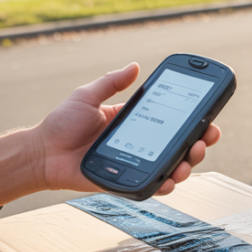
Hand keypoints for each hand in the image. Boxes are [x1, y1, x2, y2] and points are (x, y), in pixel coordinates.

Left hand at [0, 63, 220, 204]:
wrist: (42, 152)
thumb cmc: (61, 125)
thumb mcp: (88, 96)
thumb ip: (111, 82)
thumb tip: (135, 66)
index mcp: (133, 122)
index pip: (170, 121)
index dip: (193, 120)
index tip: (208, 116)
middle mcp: (139, 144)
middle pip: (178, 146)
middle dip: (199, 143)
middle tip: (207, 137)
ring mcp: (135, 164)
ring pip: (171, 167)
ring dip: (188, 163)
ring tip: (192, 156)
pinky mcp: (125, 182)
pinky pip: (150, 186)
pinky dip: (165, 184)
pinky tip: (172, 178)